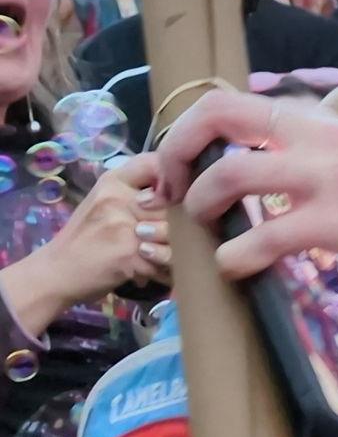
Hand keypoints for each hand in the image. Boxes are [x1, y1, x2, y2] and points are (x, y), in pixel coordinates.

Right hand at [25, 157, 169, 322]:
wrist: (55, 272)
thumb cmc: (85, 239)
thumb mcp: (106, 205)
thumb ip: (139, 193)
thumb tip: (184, 193)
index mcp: (113, 182)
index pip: (156, 163)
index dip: (176, 179)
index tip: (175, 200)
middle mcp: (118, 198)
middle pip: (176, 204)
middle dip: (180, 226)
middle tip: (165, 241)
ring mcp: (124, 225)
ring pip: (177, 233)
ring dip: (174, 251)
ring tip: (159, 258)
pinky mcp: (130, 253)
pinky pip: (168, 260)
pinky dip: (165, 272)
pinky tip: (151, 273)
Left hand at [154, 91, 337, 297]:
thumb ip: (305, 155)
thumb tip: (247, 170)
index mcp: (319, 120)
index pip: (232, 100)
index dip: (188, 130)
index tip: (178, 167)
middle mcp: (318, 137)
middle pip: (219, 116)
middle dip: (176, 152)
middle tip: (170, 191)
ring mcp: (327, 178)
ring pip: (230, 173)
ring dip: (200, 204)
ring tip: (206, 230)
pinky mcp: (336, 222)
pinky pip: (261, 237)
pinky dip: (233, 257)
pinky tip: (235, 267)